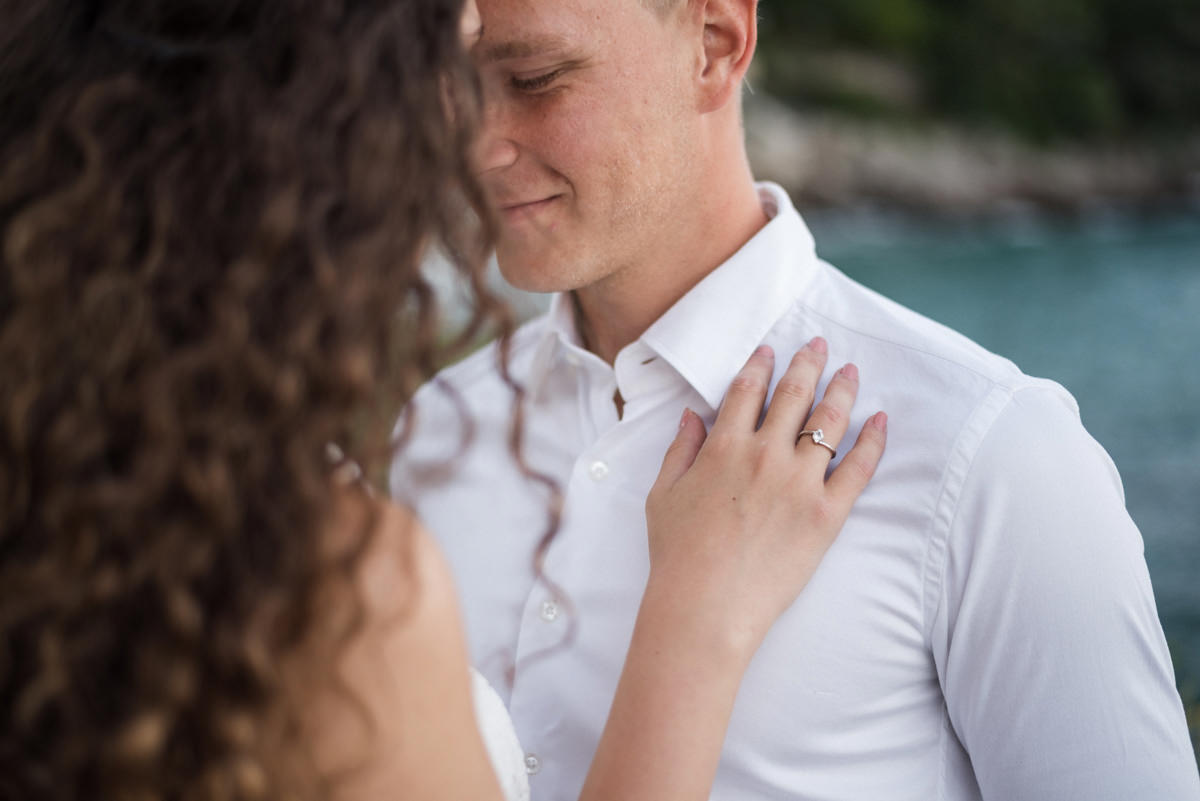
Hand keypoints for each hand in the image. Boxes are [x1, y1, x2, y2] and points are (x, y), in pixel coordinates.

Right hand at [643, 338, 886, 663]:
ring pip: (829, 422)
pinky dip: (873, 440)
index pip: (748, 391)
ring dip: (842, 390)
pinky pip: (859, 469)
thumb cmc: (677, 554)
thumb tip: (692, 416)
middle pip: (794, 395)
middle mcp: (766, 455)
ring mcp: (800, 483)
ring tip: (851, 372)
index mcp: (724, 446)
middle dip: (808, 363)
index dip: (761, 365)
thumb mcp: (663, 494)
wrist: (705, 606)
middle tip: (818, 345)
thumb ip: (679, 449)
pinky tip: (880, 420)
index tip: (772, 350)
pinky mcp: (827, 514)